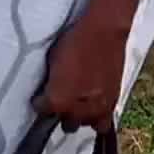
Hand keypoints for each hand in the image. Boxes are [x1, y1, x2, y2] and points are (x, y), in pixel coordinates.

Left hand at [32, 12, 127, 134]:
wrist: (104, 30)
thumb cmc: (75, 39)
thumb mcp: (53, 58)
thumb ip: (51, 81)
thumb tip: (50, 88)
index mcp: (58, 99)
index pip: (42, 110)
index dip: (40, 102)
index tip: (41, 95)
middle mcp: (76, 110)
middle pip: (65, 122)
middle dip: (61, 111)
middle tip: (62, 97)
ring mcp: (96, 109)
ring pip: (83, 124)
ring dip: (79, 115)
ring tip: (78, 101)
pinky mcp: (112, 103)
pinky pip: (102, 123)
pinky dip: (97, 117)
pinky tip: (94, 106)